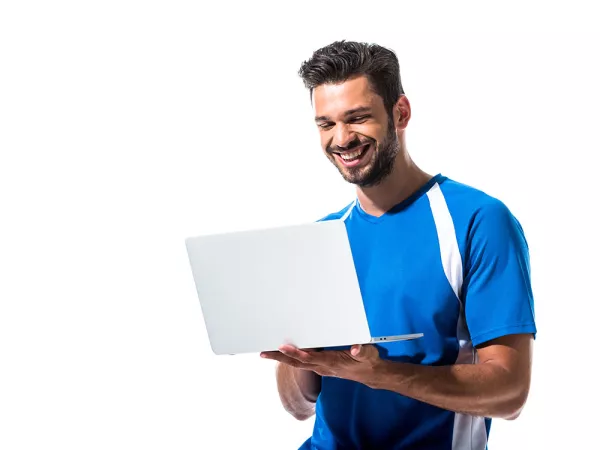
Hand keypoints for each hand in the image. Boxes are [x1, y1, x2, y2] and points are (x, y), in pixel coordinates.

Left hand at [261, 344, 381, 385]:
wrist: (370, 374)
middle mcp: (323, 366)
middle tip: (263, 352)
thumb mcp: (369, 354)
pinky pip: (302, 362)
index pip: (310, 358)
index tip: (283, 347)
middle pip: (297, 362)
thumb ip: (362, 351)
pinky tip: (283, 352)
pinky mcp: (321, 366)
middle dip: (280, 357)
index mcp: (331, 362)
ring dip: (282, 358)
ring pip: (298, 363)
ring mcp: (321, 367)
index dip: (296, 353)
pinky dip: (290, 357)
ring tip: (267, 351)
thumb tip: (355, 349)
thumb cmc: (367, 361)